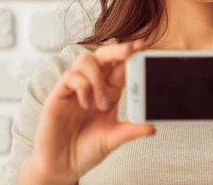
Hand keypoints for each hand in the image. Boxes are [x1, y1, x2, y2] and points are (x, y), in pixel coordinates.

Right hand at [28, 39, 155, 183]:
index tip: (143, 47)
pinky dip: (82, 87)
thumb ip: (131, 131)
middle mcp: (93, 84)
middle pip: (103, 55)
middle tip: (130, 51)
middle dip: (117, 50)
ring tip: (102, 105)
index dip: (132, 54)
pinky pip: (70, 77)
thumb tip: (153, 127)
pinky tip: (85, 105)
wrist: (62, 165)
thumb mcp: (113, 138)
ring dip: (98, 77)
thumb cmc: (87, 149)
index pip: (121, 65)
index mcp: (109, 90)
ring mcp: (75, 88)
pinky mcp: (59, 94)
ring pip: (86, 60)